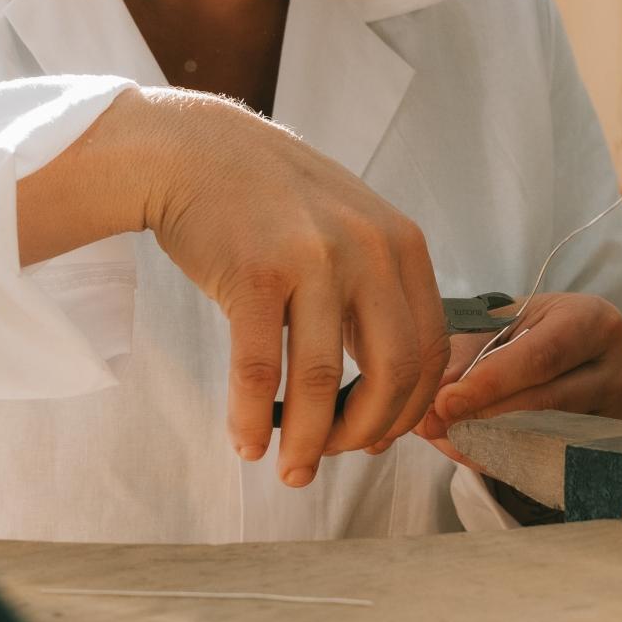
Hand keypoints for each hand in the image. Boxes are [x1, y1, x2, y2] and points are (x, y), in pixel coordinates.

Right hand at [42, 87, 447, 487]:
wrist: (192, 151)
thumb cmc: (270, 200)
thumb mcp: (350, 227)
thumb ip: (376, 292)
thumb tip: (387, 392)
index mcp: (402, 245)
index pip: (429, 350)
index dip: (407, 408)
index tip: (378, 438)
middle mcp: (368, 250)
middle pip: (392, 372)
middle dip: (365, 433)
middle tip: (335, 459)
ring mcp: (311, 260)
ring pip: (323, 381)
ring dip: (308, 442)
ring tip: (290, 471)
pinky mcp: (253, 275)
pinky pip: (260, 370)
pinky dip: (254, 418)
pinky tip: (248, 443)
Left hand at [416, 293, 621, 465]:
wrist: (565, 349)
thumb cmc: (530, 330)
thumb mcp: (499, 324)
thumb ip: (466, 352)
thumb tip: (435, 398)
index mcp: (593, 320)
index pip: (541, 357)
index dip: (491, 383)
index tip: (446, 402)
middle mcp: (617, 367)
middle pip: (547, 403)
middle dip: (484, 417)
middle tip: (435, 425)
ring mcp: (618, 412)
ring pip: (549, 439)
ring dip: (489, 443)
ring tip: (445, 438)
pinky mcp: (609, 447)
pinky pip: (553, 461)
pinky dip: (506, 460)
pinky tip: (473, 452)